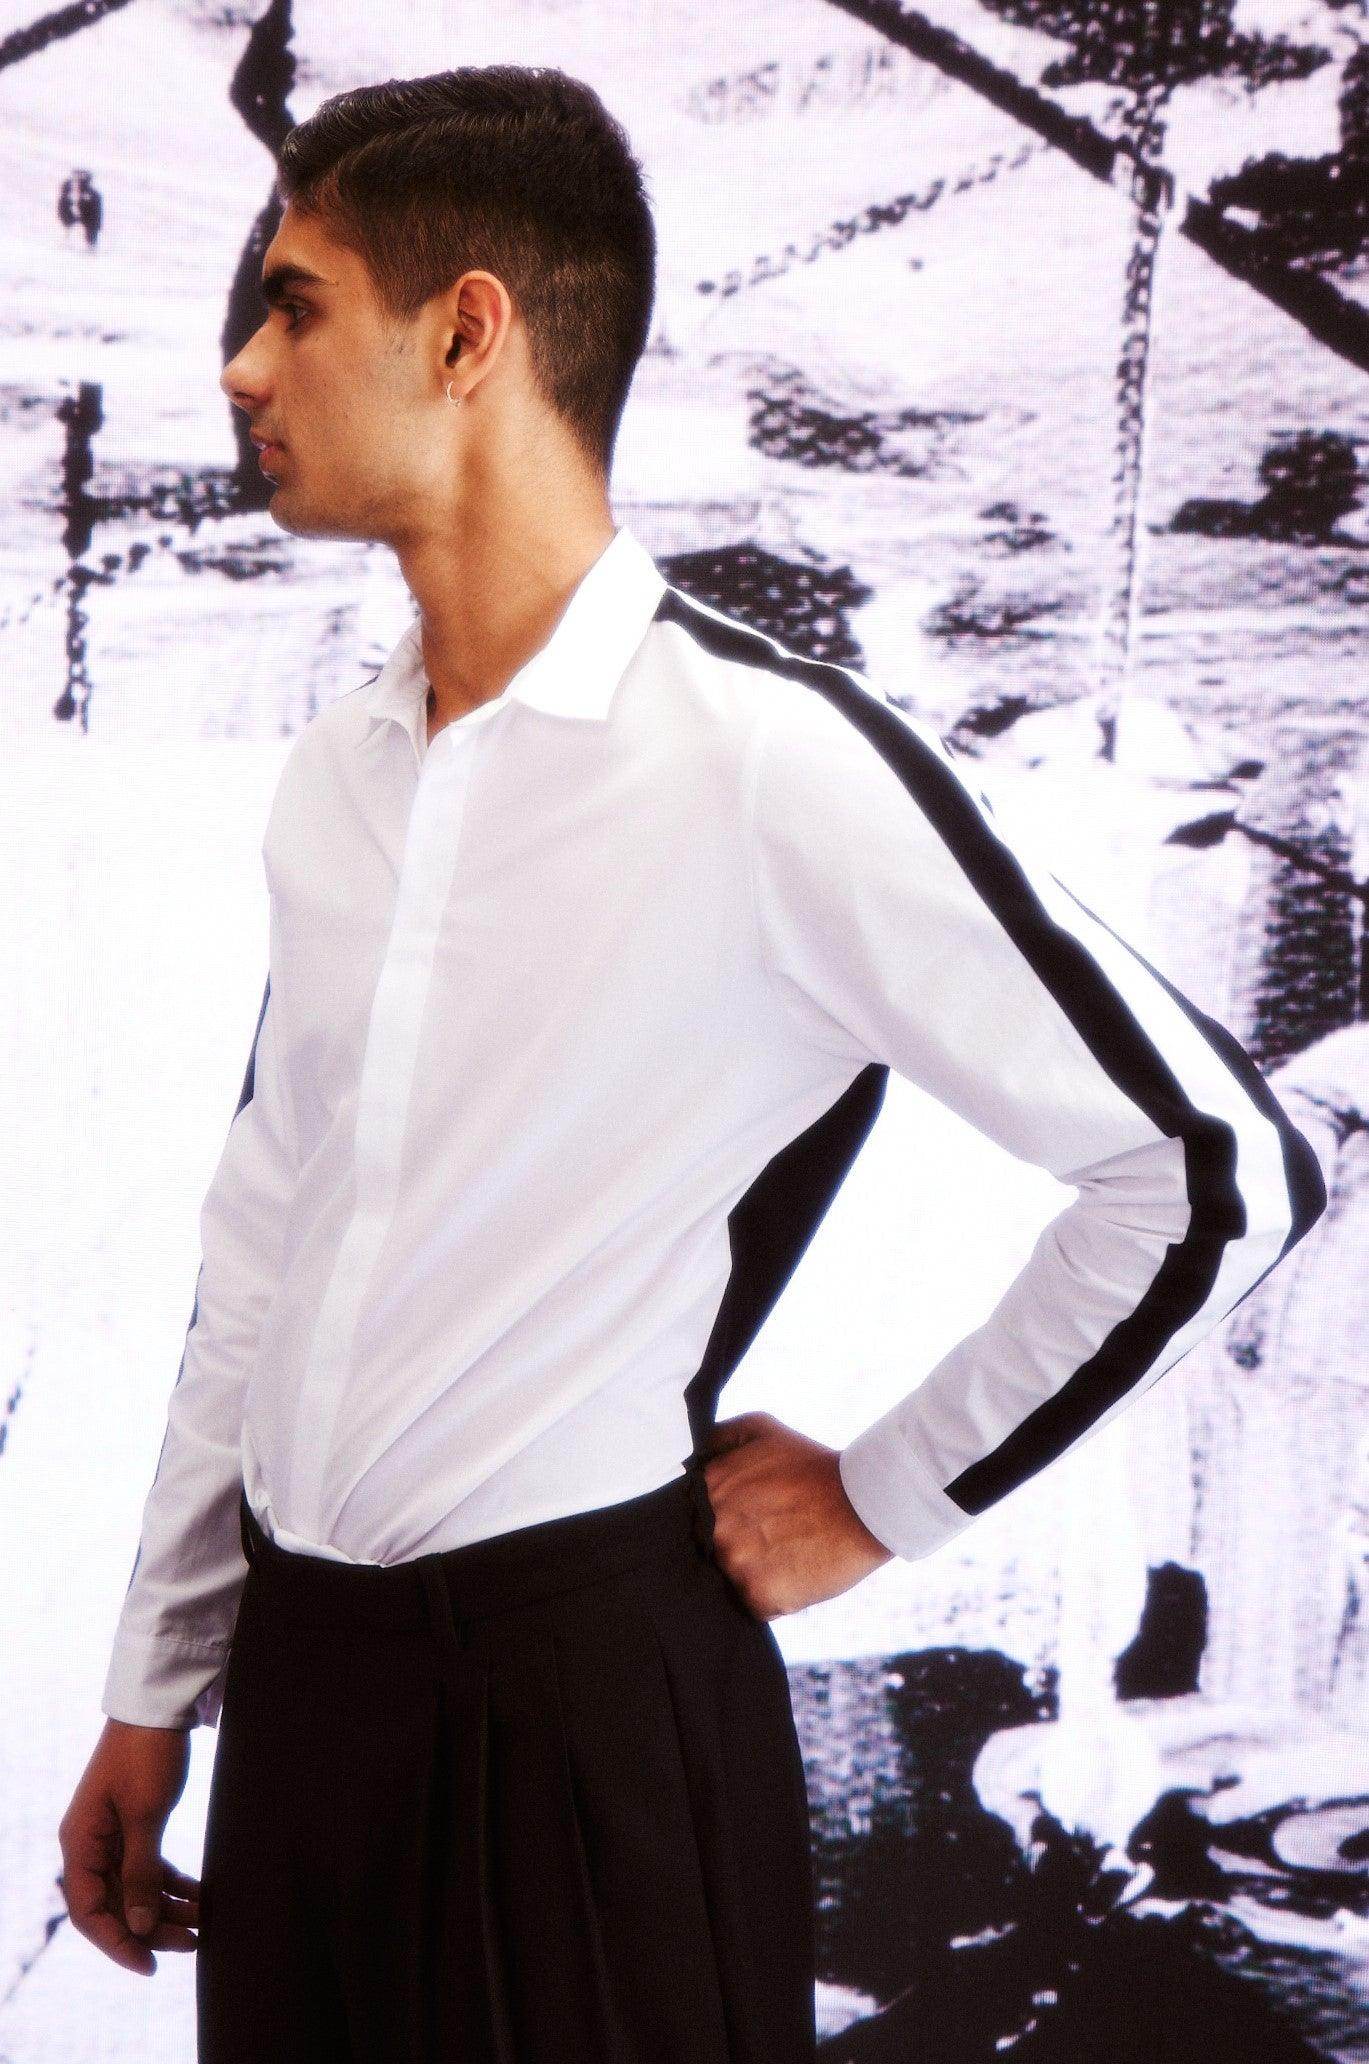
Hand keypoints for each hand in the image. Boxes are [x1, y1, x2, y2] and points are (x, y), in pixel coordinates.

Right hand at [58, 1719, 200, 1975]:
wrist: (159, 1706)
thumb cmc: (147, 1754)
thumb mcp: (146, 1816)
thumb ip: (140, 1874)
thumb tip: (140, 1927)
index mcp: (80, 1843)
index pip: (89, 1913)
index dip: (117, 1943)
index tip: (149, 1965)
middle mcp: (91, 1843)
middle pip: (115, 1904)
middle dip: (152, 1928)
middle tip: (192, 1943)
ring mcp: (113, 1834)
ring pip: (136, 1888)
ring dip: (167, 1908)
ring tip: (204, 1923)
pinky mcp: (136, 1823)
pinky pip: (150, 1866)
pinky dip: (173, 1883)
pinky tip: (200, 1895)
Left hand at [699, 1410, 893, 1619]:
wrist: (865, 1502)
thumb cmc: (815, 1467)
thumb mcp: (763, 1429)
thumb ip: (721, 1438)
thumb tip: (691, 1458)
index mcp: (709, 1489)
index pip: (693, 1519)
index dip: (723, 1522)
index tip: (750, 1518)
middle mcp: (714, 1527)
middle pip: (710, 1551)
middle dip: (738, 1548)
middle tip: (773, 1536)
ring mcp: (735, 1562)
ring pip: (730, 1580)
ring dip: (755, 1573)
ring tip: (788, 1553)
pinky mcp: (758, 1595)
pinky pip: (753, 1606)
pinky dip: (773, 1596)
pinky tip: (796, 1572)